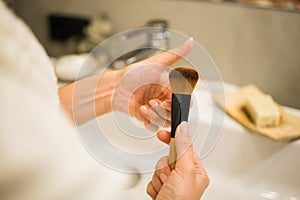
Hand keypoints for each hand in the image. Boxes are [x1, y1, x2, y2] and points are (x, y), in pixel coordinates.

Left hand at [59, 38, 192, 125]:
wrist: (114, 87)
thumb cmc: (133, 74)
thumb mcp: (156, 62)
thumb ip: (176, 54)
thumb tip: (191, 41)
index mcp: (169, 87)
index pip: (184, 100)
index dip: (178, 101)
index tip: (168, 98)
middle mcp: (164, 99)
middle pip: (176, 113)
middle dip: (166, 109)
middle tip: (155, 101)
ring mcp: (156, 109)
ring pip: (166, 121)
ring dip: (156, 114)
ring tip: (146, 104)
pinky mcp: (147, 118)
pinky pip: (154, 126)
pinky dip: (148, 119)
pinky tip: (141, 109)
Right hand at [147, 122, 208, 199]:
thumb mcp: (184, 172)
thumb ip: (184, 149)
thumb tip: (184, 128)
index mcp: (196, 172)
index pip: (184, 148)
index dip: (173, 140)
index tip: (162, 134)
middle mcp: (184, 177)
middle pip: (168, 158)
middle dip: (164, 168)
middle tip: (169, 178)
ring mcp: (172, 183)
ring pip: (158, 168)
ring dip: (158, 178)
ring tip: (165, 189)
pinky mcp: (161, 189)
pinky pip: (152, 178)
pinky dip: (154, 186)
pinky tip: (160, 194)